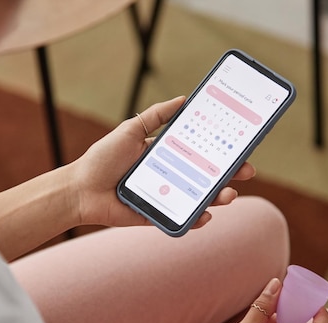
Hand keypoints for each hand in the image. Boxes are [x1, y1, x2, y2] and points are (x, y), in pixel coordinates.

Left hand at [68, 97, 256, 227]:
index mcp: (166, 155)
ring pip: (199, 199)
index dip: (221, 150)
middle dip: (230, 175)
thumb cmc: (103, 158)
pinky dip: (197, 219)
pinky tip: (207, 216)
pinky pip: (182, 219)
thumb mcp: (130, 130)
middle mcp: (170, 176)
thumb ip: (156, 116)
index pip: (200, 152)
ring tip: (229, 195)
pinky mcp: (158, 217)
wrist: (80, 189)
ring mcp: (166, 197)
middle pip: (206, 176)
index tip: (240, 146)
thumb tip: (183, 99)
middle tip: (247, 171)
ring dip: (219, 198)